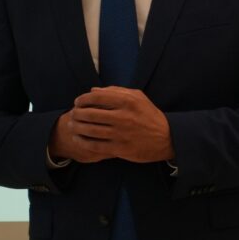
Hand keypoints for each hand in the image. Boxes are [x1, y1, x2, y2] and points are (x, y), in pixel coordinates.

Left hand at [48, 86, 175, 163]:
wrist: (166, 138)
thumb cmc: (150, 116)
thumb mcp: (138, 97)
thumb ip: (116, 91)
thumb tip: (93, 90)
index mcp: (128, 101)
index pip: (98, 97)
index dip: (83, 99)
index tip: (78, 102)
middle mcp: (124, 117)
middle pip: (91, 114)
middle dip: (77, 113)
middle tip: (72, 114)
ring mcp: (121, 134)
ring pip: (91, 130)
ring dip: (77, 128)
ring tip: (72, 126)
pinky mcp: (120, 149)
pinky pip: (96, 146)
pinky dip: (83, 142)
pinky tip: (78, 140)